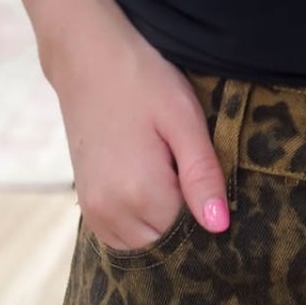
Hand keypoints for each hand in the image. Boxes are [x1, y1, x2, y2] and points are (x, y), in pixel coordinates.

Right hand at [43, 0, 229, 250]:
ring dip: (161, 225)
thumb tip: (219, 225)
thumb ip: (202, 175)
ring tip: (165, 178)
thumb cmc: (141, 80)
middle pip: (166, 245)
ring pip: (145, 246)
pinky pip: (123, 238)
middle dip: (183, 222)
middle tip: (184, 174)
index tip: (205, 184)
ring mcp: (94, 213)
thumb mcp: (184, 120)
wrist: (86, 58)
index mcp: (140, 193)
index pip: (190, 235)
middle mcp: (112, 212)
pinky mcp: (87, 207)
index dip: (205, 214)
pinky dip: (140, 225)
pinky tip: (147, 189)